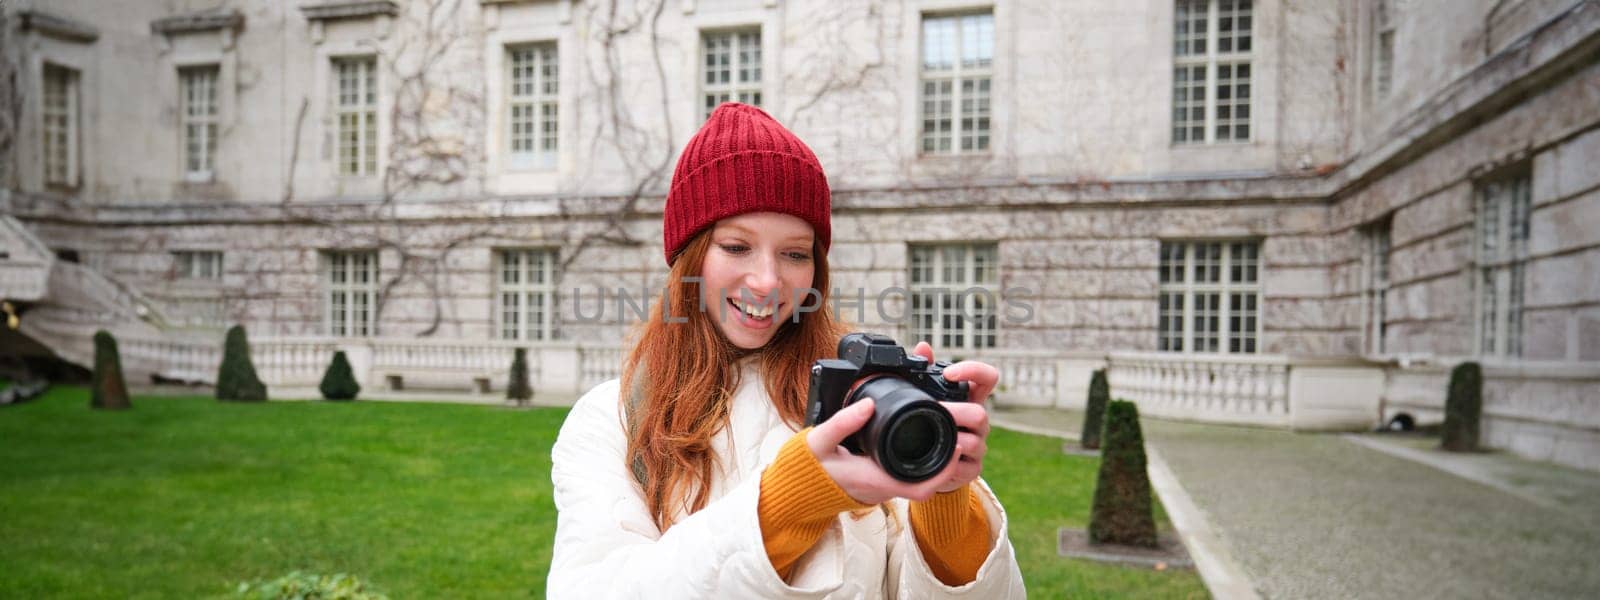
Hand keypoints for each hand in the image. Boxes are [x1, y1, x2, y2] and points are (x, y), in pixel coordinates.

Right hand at [805, 341, 998, 501]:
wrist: (798, 487)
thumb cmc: (810, 466)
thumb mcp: (819, 440)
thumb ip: (842, 422)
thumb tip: (868, 404)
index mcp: (874, 480)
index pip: (921, 487)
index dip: (944, 471)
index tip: (955, 448)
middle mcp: (882, 488)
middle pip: (927, 484)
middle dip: (946, 464)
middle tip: (955, 436)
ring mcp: (881, 488)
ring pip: (918, 481)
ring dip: (934, 464)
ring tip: (942, 436)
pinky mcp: (878, 483)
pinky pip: (907, 477)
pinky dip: (919, 465)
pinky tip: (920, 444)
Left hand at [911, 341, 995, 493]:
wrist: (929, 463)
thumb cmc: (930, 422)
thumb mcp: (926, 397)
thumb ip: (924, 370)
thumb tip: (923, 347)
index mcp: (970, 398)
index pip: (988, 378)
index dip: (974, 371)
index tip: (949, 373)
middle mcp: (978, 421)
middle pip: (980, 413)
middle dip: (955, 413)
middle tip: (933, 411)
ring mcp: (978, 445)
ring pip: (975, 441)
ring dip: (951, 439)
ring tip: (930, 436)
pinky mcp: (972, 468)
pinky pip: (966, 467)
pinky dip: (950, 465)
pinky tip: (936, 461)